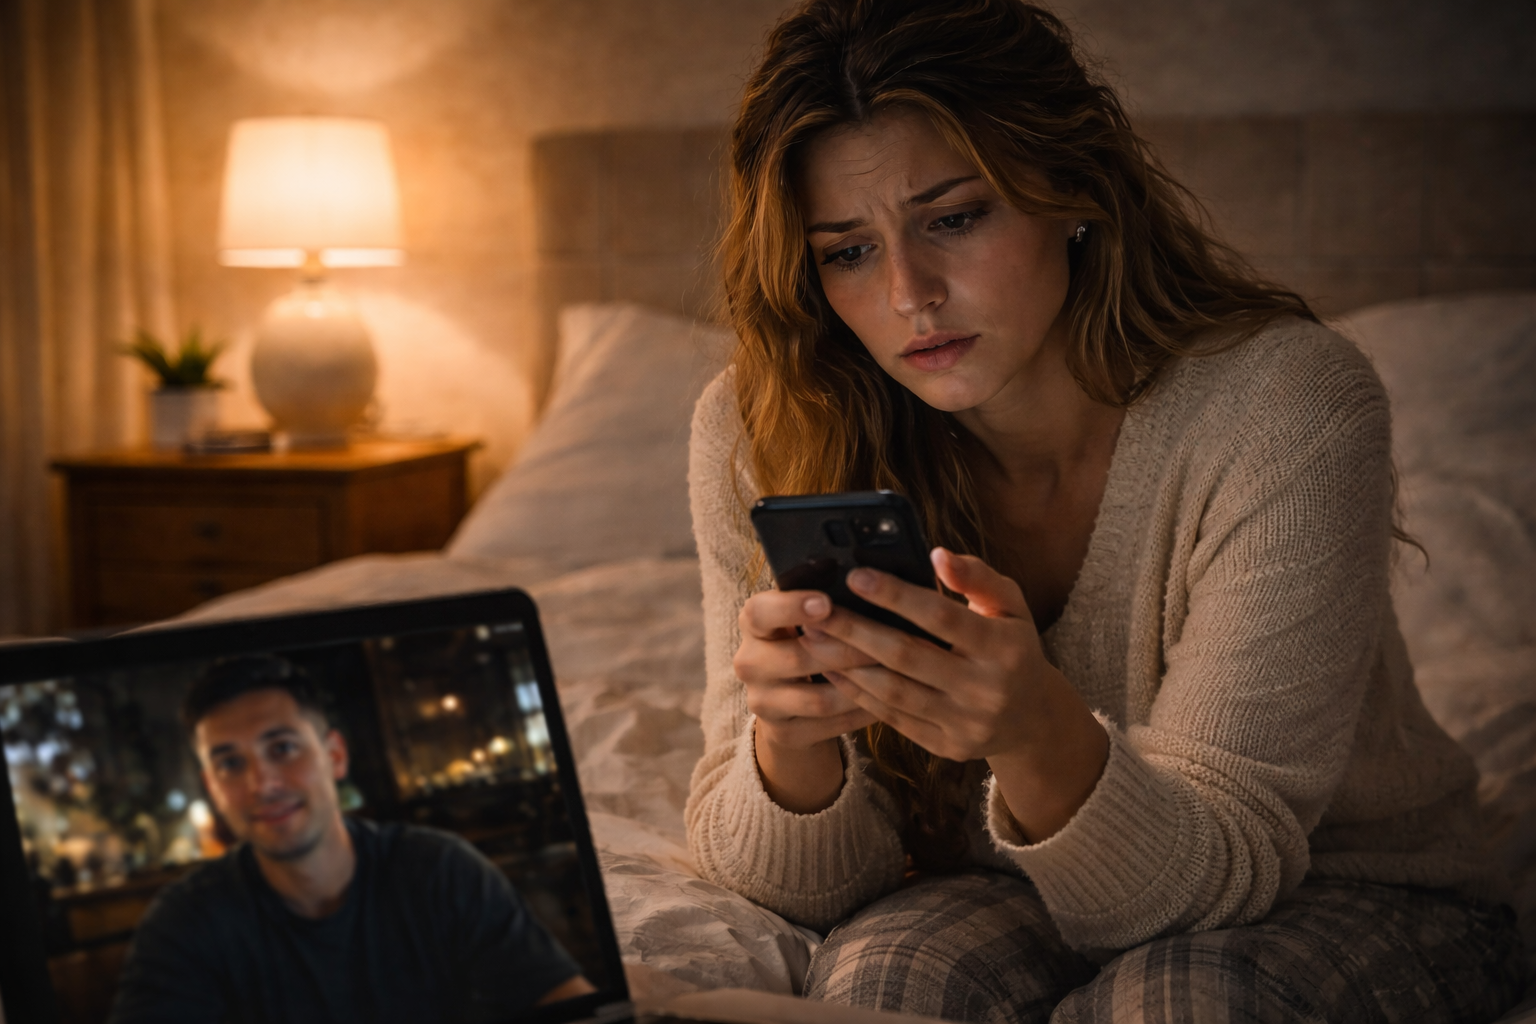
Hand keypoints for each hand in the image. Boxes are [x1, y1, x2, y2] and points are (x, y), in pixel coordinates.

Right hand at [735, 589, 878, 811]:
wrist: (788, 701)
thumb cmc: (809, 642)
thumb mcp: (806, 618)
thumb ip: (826, 601)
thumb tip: (873, 578)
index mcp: (753, 623)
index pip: (761, 611)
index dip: (793, 607)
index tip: (827, 602)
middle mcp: (749, 662)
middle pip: (797, 658)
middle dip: (847, 651)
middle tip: (889, 642)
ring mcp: (762, 702)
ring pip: (818, 699)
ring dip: (861, 687)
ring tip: (896, 674)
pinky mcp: (781, 733)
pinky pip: (829, 726)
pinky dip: (861, 713)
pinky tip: (888, 702)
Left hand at [811, 548, 1107, 839]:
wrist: (1032, 718)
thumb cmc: (1013, 646)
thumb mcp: (1011, 606)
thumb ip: (977, 577)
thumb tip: (937, 555)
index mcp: (1005, 647)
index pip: (941, 617)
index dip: (895, 595)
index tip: (855, 575)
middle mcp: (987, 689)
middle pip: (906, 656)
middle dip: (854, 630)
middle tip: (815, 610)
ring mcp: (965, 723)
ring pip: (892, 691)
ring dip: (846, 664)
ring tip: (813, 638)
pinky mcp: (947, 747)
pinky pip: (893, 718)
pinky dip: (858, 693)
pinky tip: (833, 670)